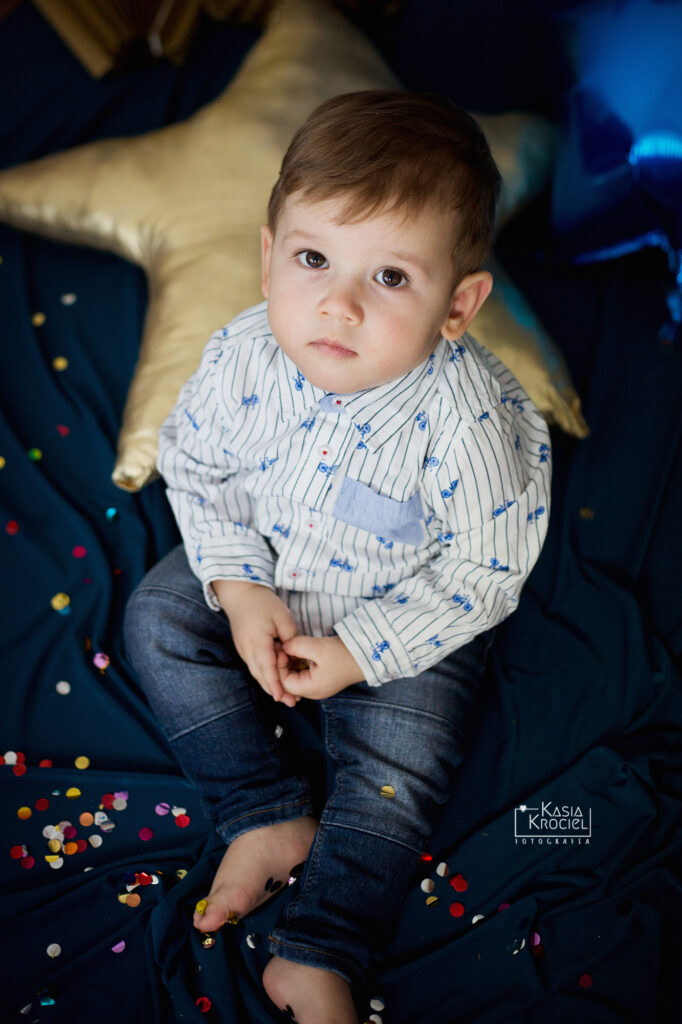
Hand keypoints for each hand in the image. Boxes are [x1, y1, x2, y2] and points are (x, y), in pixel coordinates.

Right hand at [212, 579, 300, 707]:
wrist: (240, 594)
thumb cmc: (262, 602)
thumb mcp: (282, 616)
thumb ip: (290, 637)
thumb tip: (295, 655)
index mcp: (256, 641)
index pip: (266, 667)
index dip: (274, 684)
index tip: (281, 697)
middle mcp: (247, 650)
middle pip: (261, 675)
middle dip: (275, 690)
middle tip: (292, 702)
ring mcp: (244, 650)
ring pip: (258, 673)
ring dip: (271, 685)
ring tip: (288, 696)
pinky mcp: (245, 649)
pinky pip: (256, 666)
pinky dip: (266, 675)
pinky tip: (278, 681)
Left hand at [277, 635, 364, 700]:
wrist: (367, 655)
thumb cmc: (345, 654)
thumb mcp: (318, 647)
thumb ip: (297, 646)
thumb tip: (283, 646)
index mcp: (311, 688)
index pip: (284, 682)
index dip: (279, 666)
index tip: (282, 649)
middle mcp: (313, 691)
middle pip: (287, 681)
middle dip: (283, 664)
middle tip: (282, 647)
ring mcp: (317, 686)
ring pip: (294, 676)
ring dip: (291, 662)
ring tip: (291, 647)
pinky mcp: (320, 678)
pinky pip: (303, 673)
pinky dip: (299, 662)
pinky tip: (300, 650)